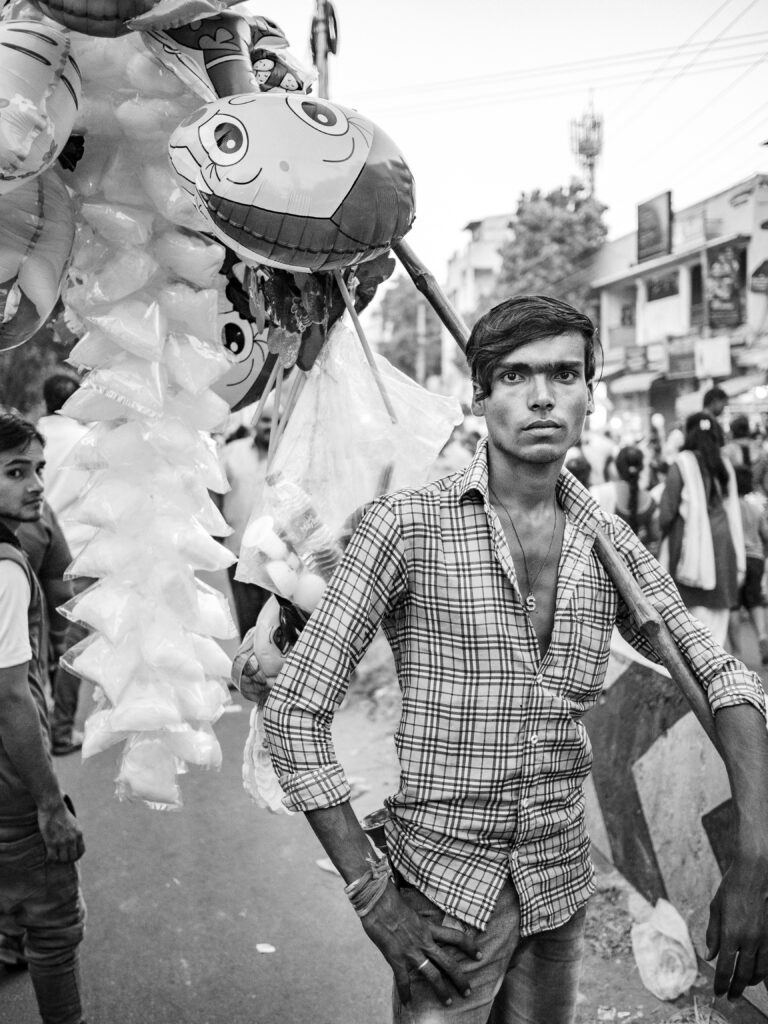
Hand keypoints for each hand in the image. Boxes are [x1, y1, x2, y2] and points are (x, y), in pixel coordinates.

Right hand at [38, 803, 84, 863]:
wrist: (53, 806)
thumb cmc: (61, 813)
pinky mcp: (51, 842)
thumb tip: (74, 841)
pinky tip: (47, 860)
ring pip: (62, 860)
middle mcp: (72, 839)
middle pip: (72, 858)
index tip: (70, 857)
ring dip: (58, 861)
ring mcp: (62, 842)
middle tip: (60, 859)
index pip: (81, 851)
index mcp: (79, 834)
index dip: (76, 856)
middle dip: (66, 860)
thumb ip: (74, 833)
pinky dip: (49, 861)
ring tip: (53, 859)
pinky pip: (52, 858)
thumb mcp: (74, 823)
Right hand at [360, 882, 479, 1005]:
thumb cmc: (392, 901)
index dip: (469, 946)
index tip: (480, 955)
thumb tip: (419, 926)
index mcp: (428, 928)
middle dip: (460, 978)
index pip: (456, 936)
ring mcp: (411, 952)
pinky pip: (403, 981)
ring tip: (448, 1002)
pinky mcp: (396, 959)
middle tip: (468, 991)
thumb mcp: (412, 910)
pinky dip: (405, 993)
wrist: (377, 902)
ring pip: (432, 975)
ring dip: (441, 990)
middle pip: (448, 962)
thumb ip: (418, 922)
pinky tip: (408, 1003)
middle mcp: (424, 941)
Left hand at [706, 847, 767, 998]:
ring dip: (750, 982)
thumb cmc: (731, 888)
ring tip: (742, 987)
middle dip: (736, 989)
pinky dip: (763, 972)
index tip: (717, 993)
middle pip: (743, 974)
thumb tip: (710, 956)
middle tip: (730, 997)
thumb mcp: (715, 908)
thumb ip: (712, 934)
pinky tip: (757, 974)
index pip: (724, 968)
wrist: (754, 874)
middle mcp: (748, 939)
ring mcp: (763, 938)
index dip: (721, 984)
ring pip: (759, 971)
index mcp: (730, 933)